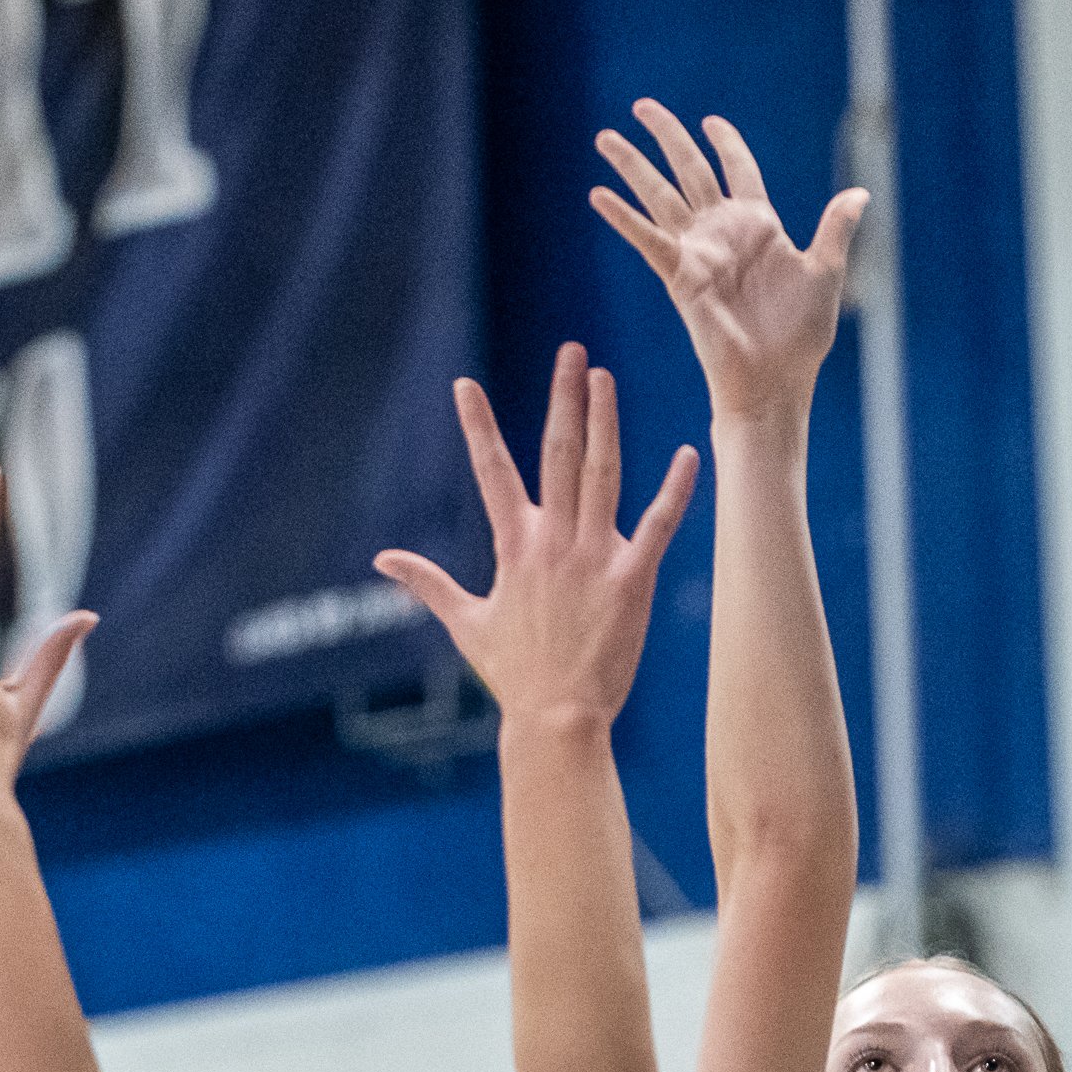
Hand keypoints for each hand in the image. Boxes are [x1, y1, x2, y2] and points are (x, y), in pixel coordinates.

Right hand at [375, 347, 697, 730]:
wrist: (556, 719)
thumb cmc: (514, 675)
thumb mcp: (466, 623)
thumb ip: (427, 583)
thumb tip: (383, 558)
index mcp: (514, 547)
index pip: (491, 473)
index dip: (477, 427)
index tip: (465, 385)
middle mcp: (552, 542)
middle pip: (557, 455)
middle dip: (563, 399)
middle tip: (570, 352)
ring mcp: (593, 558)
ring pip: (601, 475)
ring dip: (605, 423)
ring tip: (605, 378)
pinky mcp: (631, 580)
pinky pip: (657, 527)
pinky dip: (674, 491)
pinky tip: (688, 454)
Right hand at [590, 101, 865, 427]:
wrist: (777, 381)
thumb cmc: (801, 336)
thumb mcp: (825, 272)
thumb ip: (835, 228)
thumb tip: (860, 193)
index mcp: (759, 225)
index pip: (737, 168)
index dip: (725, 142)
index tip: (711, 121)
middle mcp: (723, 232)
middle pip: (688, 169)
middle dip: (666, 136)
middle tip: (641, 105)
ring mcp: (698, 252)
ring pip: (660, 195)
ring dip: (632, 166)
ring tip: (604, 137)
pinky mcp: (680, 276)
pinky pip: (647, 239)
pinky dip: (624, 218)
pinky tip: (598, 195)